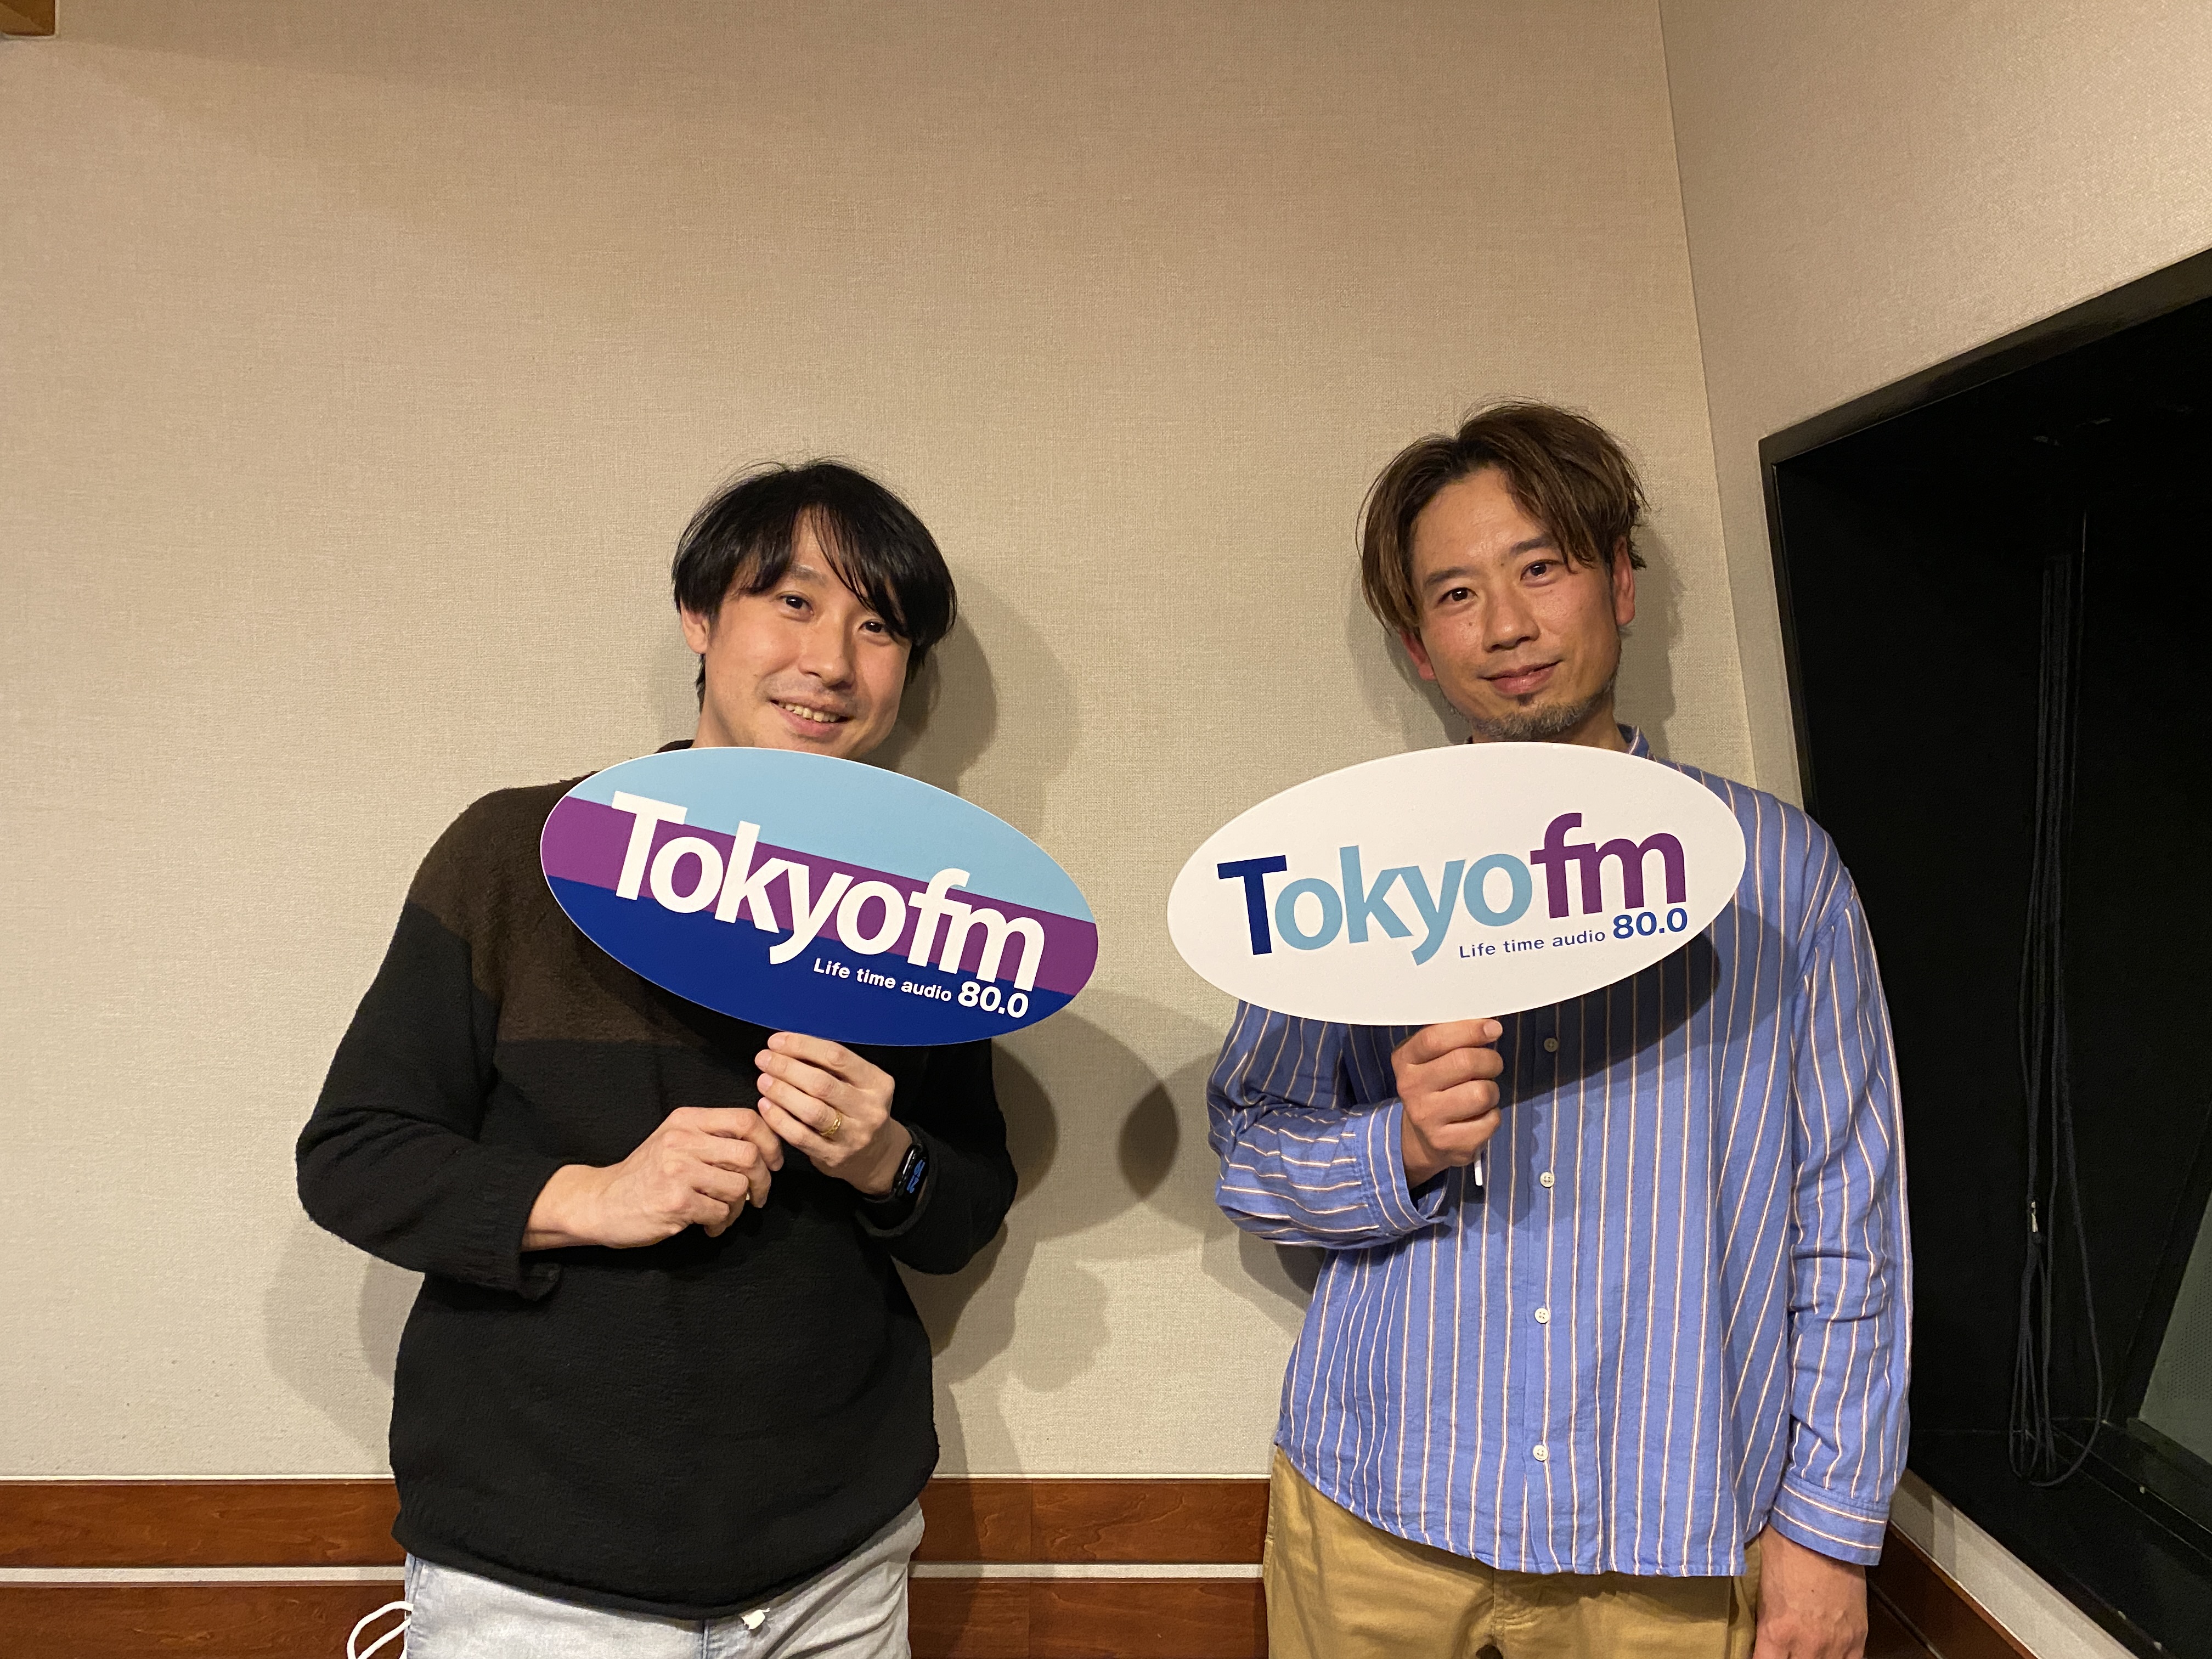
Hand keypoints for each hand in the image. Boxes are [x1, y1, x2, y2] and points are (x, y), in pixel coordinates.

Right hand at [523, 1107, 782, 1248]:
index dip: (770, 1142)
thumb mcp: (674, 1141)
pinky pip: (720, 1213)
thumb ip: (712, 1138)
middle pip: (749, 1154)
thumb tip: (764, 1150)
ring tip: (723, 1214)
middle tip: (757, 1197)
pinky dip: (721, 1224)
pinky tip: (707, 1226)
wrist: (600, 1202)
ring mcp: (678, 1170)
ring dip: (739, 1208)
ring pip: (738, 1187)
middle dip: (763, 1181)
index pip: (746, 1119)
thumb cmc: (644, 1174)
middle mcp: (682, 1140)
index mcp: (686, 1120)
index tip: (774, 1163)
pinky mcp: (676, 1201)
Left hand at [754, 1032, 909, 1196]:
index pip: (837, 1057)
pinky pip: (801, 1136)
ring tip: (763, 1081)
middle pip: (822, 1084)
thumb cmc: (859, 1110)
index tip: (778, 1042)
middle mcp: (869, 1109)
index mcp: (877, 1083)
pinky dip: (779, 1119)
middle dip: (787, 1068)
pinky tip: (766, 1106)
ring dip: (781, 1093)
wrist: (875, 1154)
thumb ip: (831, 1067)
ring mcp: (853, 1135)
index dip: (803, 1046)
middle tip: (764, 1060)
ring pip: (811, 1111)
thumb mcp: (858, 1083)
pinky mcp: (835, 1156)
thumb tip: (788, 1047)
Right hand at [1395, 1018, 1505, 1188]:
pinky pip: (1489, 1121)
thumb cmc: (1437, 1087)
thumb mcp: (1432, 1058)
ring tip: (1482, 1093)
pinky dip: (1492, 1116)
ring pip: (1481, 1092)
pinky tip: (1478, 1116)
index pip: (1435, 1038)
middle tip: (1491, 1064)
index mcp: (1405, 1060)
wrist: (1422, 1137)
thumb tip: (1489, 1022)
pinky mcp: (1447, 1143)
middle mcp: (1410, 1088)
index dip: (1470, 1030)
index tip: (1493, 1028)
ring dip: (1492, 1090)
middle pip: (1464, 1062)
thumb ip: (1453, 1038)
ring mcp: (1426, 1118)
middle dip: (1490, 1060)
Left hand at [1751, 1526, 1866, 1658]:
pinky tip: (1827, 1654)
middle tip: (1783, 1647)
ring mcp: (1836, 1643)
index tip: (1759, 1653)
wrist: (1824, 1530)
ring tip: (1805, 1648)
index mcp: (1777, 1631)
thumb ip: (1763, 1620)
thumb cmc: (1786, 1548)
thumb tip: (1758, 1636)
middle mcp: (1808, 1644)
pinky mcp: (1858, 1636)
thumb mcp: (1761, 1588)